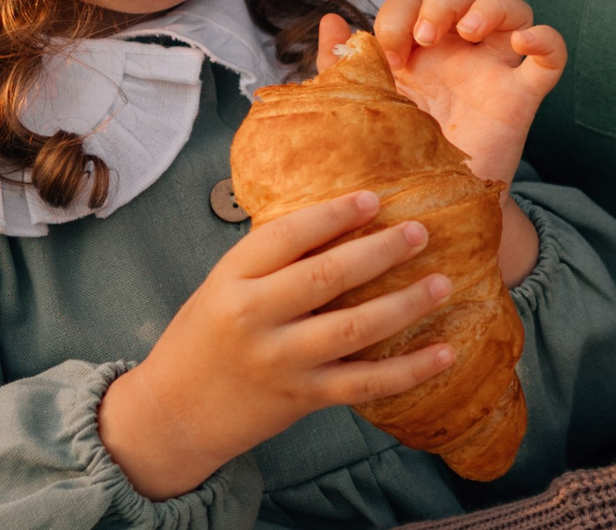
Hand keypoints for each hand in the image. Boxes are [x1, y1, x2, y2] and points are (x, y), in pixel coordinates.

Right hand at [97, 191, 453, 500]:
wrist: (169, 417)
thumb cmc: (204, 340)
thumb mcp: (222, 288)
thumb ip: (271, 260)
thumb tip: (340, 216)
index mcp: (231, 280)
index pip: (286, 236)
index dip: (333, 214)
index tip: (374, 198)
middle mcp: (253, 318)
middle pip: (326, 277)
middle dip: (379, 252)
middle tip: (419, 232)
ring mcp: (279, 361)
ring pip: (352, 329)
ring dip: (404, 305)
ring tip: (442, 283)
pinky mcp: (301, 398)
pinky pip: (365, 383)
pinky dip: (409, 369)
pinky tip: (446, 352)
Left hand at [318, 0, 565, 187]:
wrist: (426, 210)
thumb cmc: (395, 156)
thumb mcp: (361, 108)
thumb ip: (343, 67)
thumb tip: (331, 22)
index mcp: (417, 50)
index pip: (414, 1)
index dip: (399, 13)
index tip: (388, 51)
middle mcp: (457, 51)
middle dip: (443, 0)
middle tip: (425, 36)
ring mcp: (493, 70)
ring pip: (513, 9)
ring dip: (490, 6)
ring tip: (468, 30)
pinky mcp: (522, 96)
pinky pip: (552, 58)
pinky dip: (547, 39)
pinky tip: (525, 41)